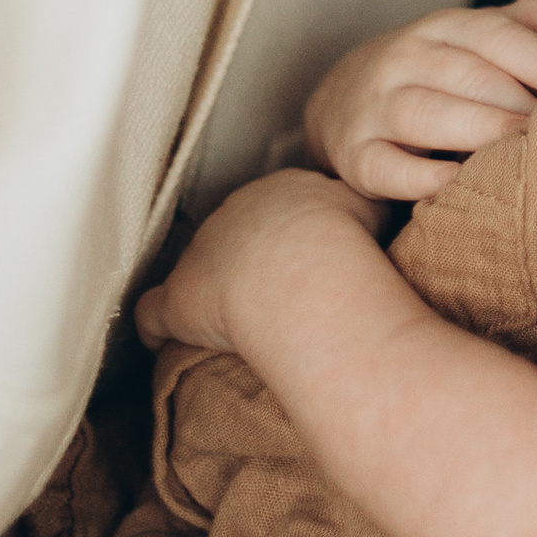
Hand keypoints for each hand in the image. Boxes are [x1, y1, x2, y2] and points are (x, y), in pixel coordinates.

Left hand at [135, 165, 384, 358]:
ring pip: (196, 268)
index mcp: (277, 191)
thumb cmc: (342, 238)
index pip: (274, 208)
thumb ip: (367, 201)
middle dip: (247, 260)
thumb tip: (383, 202)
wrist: (304, 268)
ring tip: (232, 321)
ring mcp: (199, 255)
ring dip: (209, 291)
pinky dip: (156, 329)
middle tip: (274, 294)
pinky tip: (163, 344)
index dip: (287, 235)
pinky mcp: (176, 300)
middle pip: (233, 234)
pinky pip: (153, 315)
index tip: (302, 258)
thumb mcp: (370, 206)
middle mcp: (233, 214)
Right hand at [303, 0, 536, 201]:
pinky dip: (417, 177)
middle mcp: (405, 60)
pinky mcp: (356, 157)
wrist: (341, 103)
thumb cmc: (438, 69)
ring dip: (477, 132)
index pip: (496, 35)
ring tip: (522, 151)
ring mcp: (375, 108)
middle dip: (518, 102)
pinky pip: (385, 166)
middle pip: (467, 75)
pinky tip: (453, 185)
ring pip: (425, 114)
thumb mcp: (482, 36)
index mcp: (444, 27)